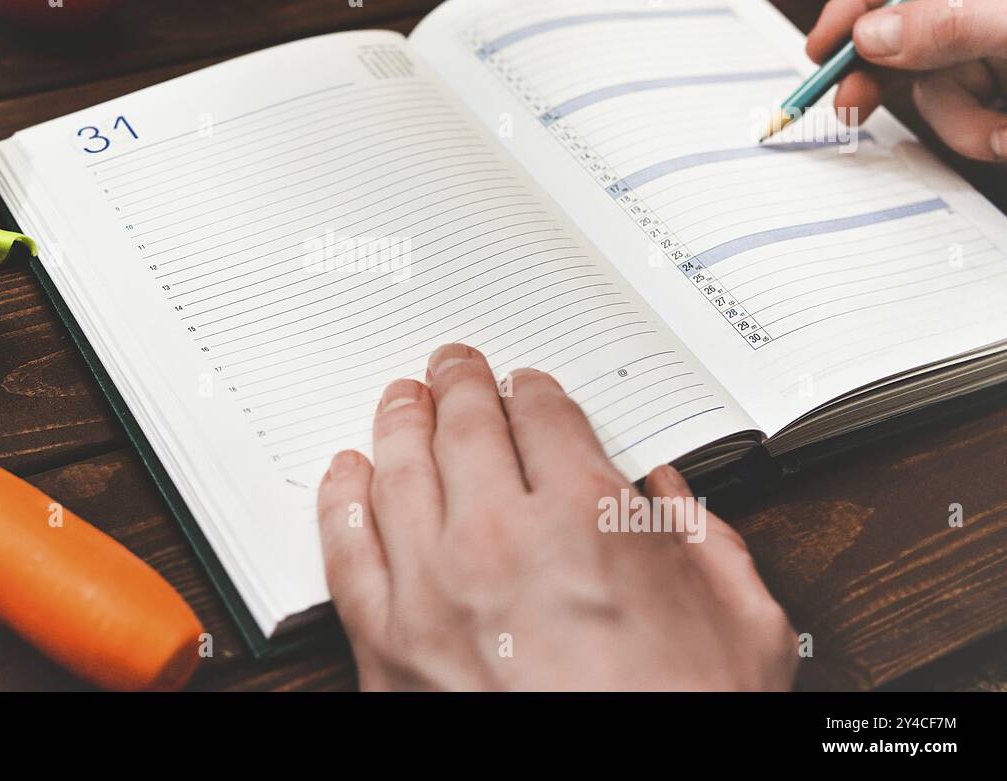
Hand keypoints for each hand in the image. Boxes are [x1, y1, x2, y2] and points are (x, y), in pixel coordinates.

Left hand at [316, 343, 798, 690]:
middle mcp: (501, 539)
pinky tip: (345, 475)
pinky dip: (341, 502)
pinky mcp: (387, 645)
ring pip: (400, 472)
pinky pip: (348, 552)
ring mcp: (434, 589)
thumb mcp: (744, 629)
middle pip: (465, 427)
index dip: (535, 392)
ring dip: (400, 423)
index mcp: (589, 521)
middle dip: (461, 384)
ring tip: (402, 399)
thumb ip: (710, 545)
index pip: (546, 418)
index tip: (528, 387)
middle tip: (453, 365)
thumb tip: (673, 497)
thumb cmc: (680, 720)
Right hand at [805, 0, 1006, 160]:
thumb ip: (948, 27)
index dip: (857, 7)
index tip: (819, 48)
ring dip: (960, 121)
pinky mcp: (1000, 90)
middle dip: (886, 80)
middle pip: (906, 36)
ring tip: (1001, 134)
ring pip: (936, 88)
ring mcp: (994, 49)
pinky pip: (963, 117)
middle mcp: (988, 1)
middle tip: (849, 108)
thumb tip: (868, 36)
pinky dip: (980, 134)